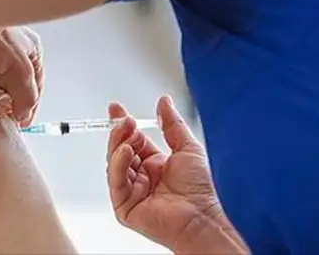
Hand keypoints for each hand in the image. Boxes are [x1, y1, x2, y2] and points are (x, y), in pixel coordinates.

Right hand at [106, 96, 242, 252]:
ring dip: (118, 145)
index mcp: (156, 165)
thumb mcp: (187, 147)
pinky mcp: (126, 207)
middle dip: (120, 132)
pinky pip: (116, 182)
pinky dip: (118, 164)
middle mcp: (143, 179)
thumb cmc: (202, 190)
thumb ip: (172, 124)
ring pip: (115, 164)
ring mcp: (133, 193)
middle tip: (124, 119)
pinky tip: (126, 151)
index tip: (116, 110)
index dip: (124, 125)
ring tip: (127, 131)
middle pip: (121, 150)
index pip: (133, 141)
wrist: (204, 217)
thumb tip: (163, 102)